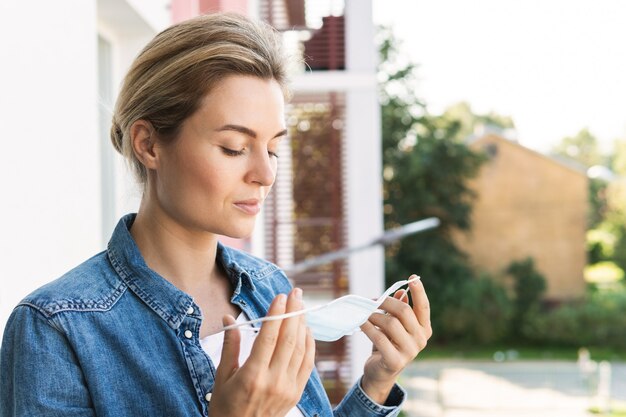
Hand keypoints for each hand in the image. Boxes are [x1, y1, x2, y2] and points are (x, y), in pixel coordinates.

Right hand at [209, 288, 314, 416]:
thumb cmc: (225, 408)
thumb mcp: (221, 377)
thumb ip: (230, 346)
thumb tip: (228, 318)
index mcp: (252, 376)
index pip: (269, 337)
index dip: (277, 314)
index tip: (281, 296)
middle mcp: (273, 381)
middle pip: (289, 339)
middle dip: (294, 313)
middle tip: (296, 293)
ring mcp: (288, 388)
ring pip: (301, 349)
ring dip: (302, 325)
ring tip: (301, 307)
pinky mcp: (296, 393)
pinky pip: (307, 364)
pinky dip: (309, 345)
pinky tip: (306, 331)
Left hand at [359, 275, 431, 403]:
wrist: (380, 373)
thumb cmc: (388, 344)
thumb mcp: (394, 325)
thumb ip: (398, 310)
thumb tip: (401, 292)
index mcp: (424, 329)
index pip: (424, 307)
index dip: (419, 291)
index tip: (413, 277)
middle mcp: (421, 340)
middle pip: (404, 312)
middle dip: (386, 302)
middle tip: (372, 301)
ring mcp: (410, 352)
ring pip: (391, 323)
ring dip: (374, 316)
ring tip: (365, 315)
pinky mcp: (396, 361)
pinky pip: (379, 338)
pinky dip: (368, 328)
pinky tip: (361, 324)